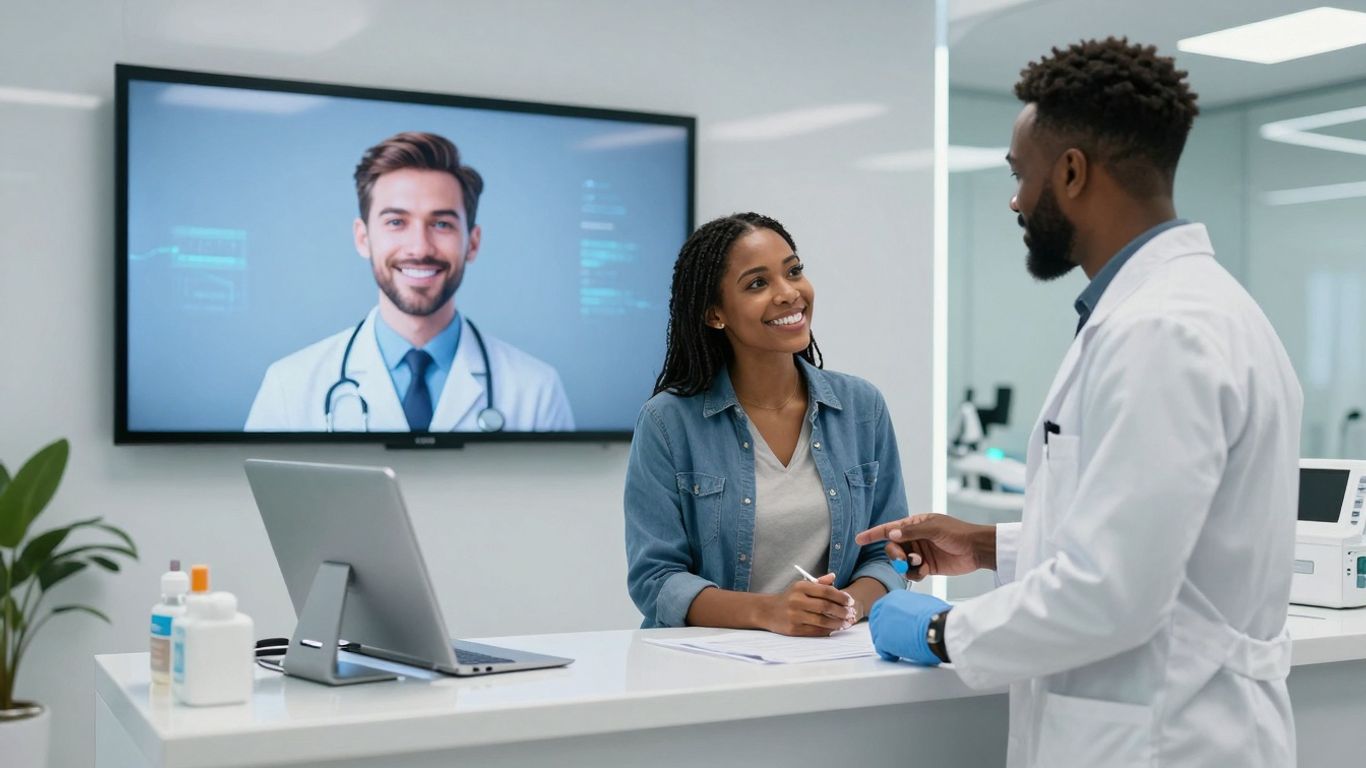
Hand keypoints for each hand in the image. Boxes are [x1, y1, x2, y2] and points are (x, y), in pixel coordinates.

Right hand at [759, 573, 856, 636]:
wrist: (767, 610)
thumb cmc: (788, 597)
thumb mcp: (800, 586)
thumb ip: (818, 582)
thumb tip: (834, 577)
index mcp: (800, 587)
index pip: (826, 591)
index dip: (841, 596)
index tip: (850, 601)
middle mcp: (796, 600)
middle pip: (825, 606)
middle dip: (841, 611)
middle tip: (851, 614)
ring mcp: (794, 616)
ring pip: (822, 621)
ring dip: (837, 623)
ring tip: (845, 624)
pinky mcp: (793, 629)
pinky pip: (815, 631)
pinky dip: (827, 631)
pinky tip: (834, 629)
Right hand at [855, 514, 993, 579]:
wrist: (977, 550)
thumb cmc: (958, 534)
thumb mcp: (934, 529)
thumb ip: (911, 532)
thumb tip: (891, 533)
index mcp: (915, 525)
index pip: (889, 529)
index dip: (873, 534)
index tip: (859, 540)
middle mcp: (915, 538)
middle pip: (893, 548)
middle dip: (895, 555)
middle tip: (904, 560)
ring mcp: (920, 553)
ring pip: (901, 562)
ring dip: (906, 565)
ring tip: (920, 564)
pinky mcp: (927, 567)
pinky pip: (912, 573)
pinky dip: (915, 573)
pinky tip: (926, 570)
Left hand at [869, 590, 950, 664]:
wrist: (939, 628)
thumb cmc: (938, 617)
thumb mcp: (924, 603)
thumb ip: (913, 607)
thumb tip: (916, 614)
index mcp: (895, 597)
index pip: (882, 608)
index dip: (887, 620)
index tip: (891, 627)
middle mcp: (885, 607)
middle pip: (876, 621)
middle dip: (883, 631)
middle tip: (891, 639)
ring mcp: (882, 623)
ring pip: (877, 635)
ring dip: (886, 643)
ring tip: (896, 648)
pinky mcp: (884, 639)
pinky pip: (881, 648)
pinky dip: (888, 654)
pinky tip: (895, 656)